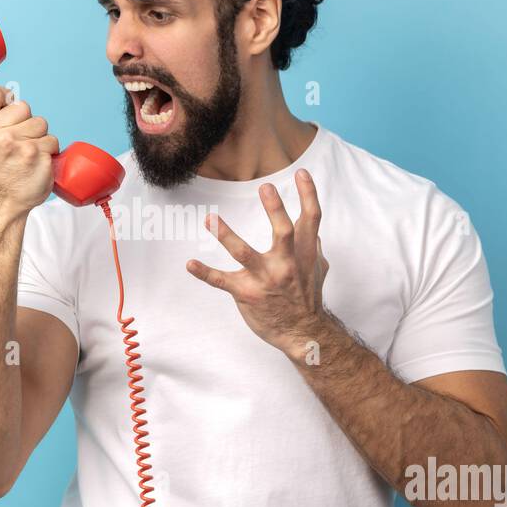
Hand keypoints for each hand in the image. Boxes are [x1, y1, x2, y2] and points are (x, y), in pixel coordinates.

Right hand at [0, 85, 60, 218]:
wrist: (2, 202)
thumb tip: (7, 92)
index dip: (5, 101)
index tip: (5, 116)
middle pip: (23, 106)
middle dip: (23, 123)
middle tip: (13, 144)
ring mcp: (15, 144)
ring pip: (40, 123)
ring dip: (37, 137)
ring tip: (24, 154)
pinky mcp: (36, 154)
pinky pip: (51, 140)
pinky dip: (47, 151)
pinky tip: (34, 163)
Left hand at [186, 169, 329, 355]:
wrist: (303, 333)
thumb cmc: (307, 297)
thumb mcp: (317, 268)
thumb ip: (313, 246)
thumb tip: (314, 230)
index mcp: (304, 253)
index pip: (312, 219)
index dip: (309, 194)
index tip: (301, 172)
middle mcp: (287, 263)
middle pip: (284, 231)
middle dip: (275, 210)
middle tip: (265, 186)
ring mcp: (265, 278)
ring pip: (244, 253)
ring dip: (225, 235)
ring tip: (210, 219)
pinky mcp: (246, 293)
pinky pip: (221, 281)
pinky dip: (204, 272)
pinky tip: (189, 263)